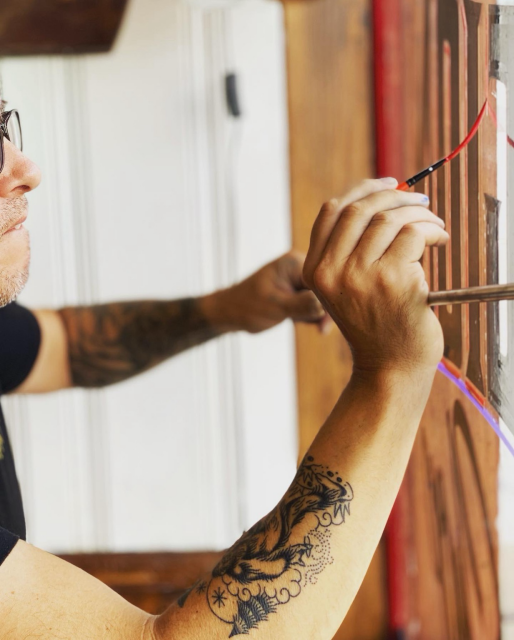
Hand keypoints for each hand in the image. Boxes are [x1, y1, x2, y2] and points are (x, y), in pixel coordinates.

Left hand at [209, 252, 329, 333]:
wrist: (230, 313)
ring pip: (322, 298)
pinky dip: (310, 315)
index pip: (323, 279)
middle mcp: (299, 267)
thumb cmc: (247, 307)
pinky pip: (314, 304)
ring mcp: (298, 279)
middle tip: (320, 329)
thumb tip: (325, 306)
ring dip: (316, 314)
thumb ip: (301, 305)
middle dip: (324, 309)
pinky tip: (297, 322)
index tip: (329, 320)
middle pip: (326, 288)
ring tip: (300, 323)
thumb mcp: (275, 307)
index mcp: (294, 263)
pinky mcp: (297, 292)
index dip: (330, 299)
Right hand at [302, 178, 448, 374]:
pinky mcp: (391, 280)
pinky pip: (414, 235)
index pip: (332, 211)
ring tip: (435, 226)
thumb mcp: (346, 287)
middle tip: (419, 201)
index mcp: (314, 270)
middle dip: (395, 195)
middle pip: (360, 208)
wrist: (390, 367)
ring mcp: (359, 276)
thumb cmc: (375, 325)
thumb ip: (350, 250)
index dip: (362, 189)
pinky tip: (440, 241)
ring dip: (419, 214)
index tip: (389, 183)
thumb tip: (382, 200)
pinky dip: (433, 231)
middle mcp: (330, 271)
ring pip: (389, 218)